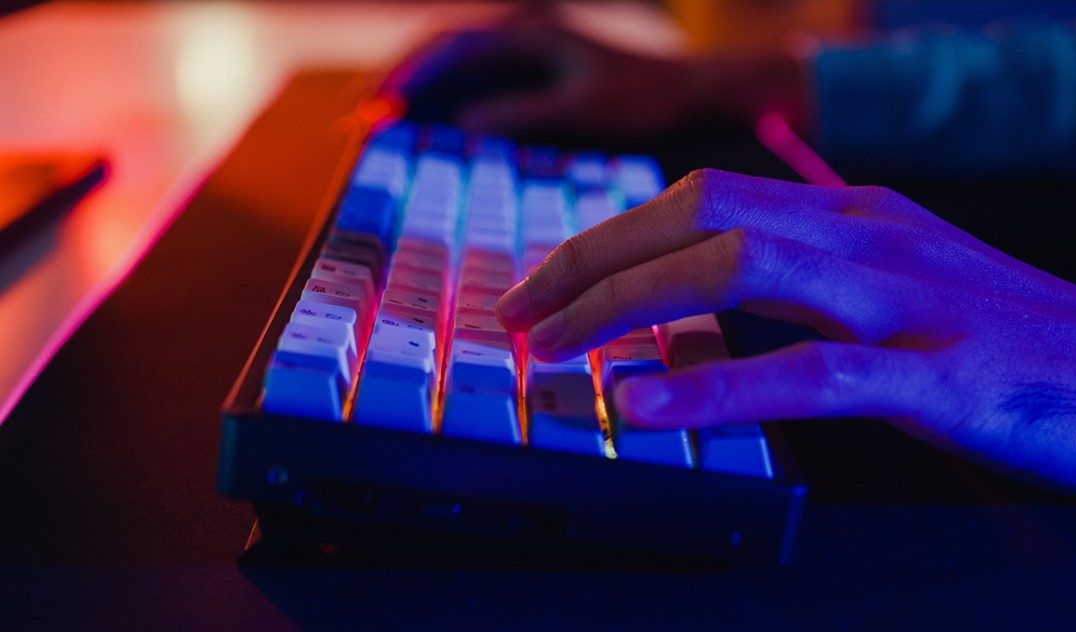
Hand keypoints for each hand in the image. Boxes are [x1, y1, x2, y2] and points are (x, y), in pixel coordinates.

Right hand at [384, 12, 805, 136]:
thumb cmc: (646, 98)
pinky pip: (475, 78)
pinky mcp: (534, 71)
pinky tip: (428, 130)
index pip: (448, 45)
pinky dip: (445, 101)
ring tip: (376, 127)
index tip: (373, 109)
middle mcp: (520, 29)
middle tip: (357, 123)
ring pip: (453, 63)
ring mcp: (525, 48)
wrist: (692, 91)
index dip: (405, 75)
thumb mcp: (586, 109)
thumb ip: (526, 112)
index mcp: (528, 30)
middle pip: (438, 48)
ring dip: (414, 91)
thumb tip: (466, 122)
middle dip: (395, 81)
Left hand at [497, 169, 1075, 521]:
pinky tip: (644, 403)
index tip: (549, 285)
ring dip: (625, 306)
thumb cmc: (1035, 352)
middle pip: (699, 217)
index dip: (611, 237)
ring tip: (553, 353)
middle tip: (521, 318)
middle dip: (591, 263)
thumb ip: (808, 300)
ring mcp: (911, 300)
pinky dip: (713, 382)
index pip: (706, 200)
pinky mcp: (946, 376)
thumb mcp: (908, 299)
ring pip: (737, 270)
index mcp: (863, 217)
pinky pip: (808, 371)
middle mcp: (875, 237)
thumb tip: (693, 326)